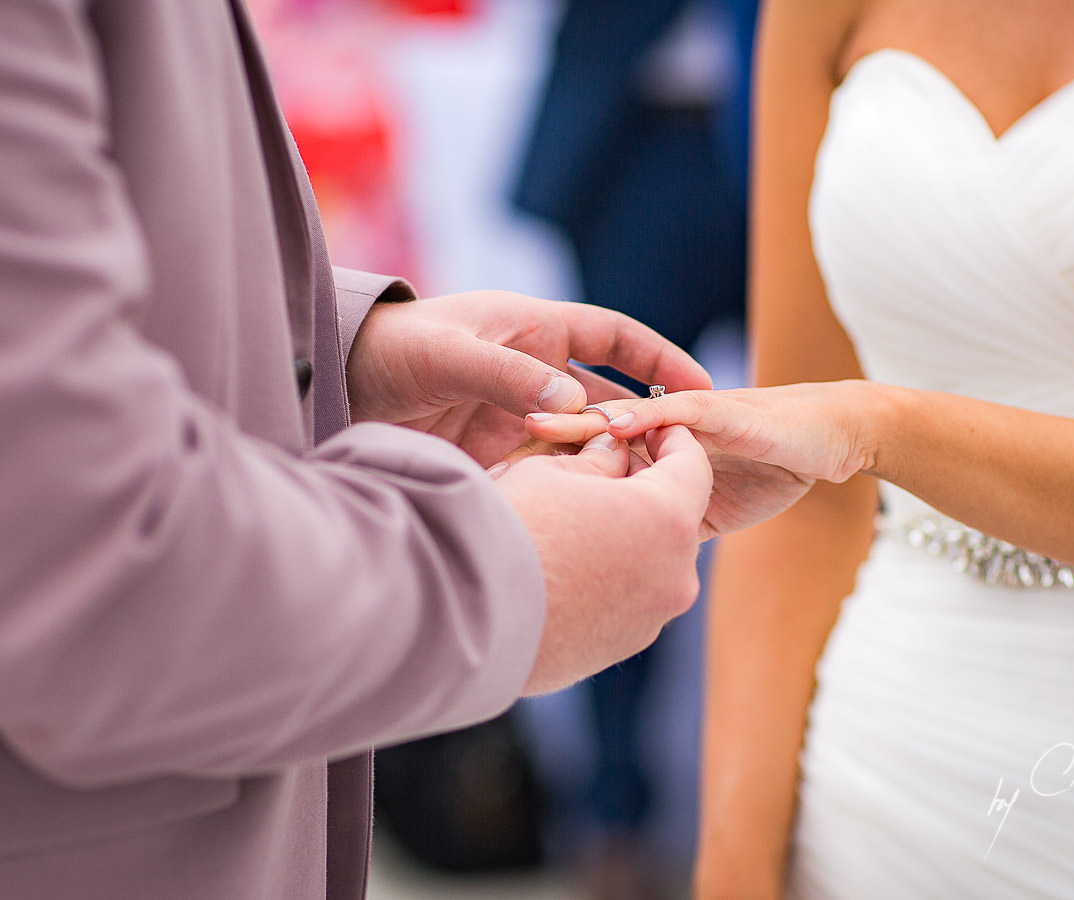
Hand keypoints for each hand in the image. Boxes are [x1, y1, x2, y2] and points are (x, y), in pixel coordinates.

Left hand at [345, 291, 711, 466]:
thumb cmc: (390, 349)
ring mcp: (519, 417)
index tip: (701, 388)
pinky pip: (549, 474)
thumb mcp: (449, 354)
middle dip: (644, 426)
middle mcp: (536, 374)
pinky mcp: (499, 456)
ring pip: (582, 444)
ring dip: (608, 466)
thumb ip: (507, 376)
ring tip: (644, 498)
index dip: (661, 360)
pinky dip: (570, 491)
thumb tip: (573, 404)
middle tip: (681, 462)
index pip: (617, 338)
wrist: (332, 387)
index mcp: (535, 330)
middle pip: (608, 399)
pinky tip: (590, 517)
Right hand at [494, 426, 713, 693]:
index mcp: (668, 519)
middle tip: (601, 467)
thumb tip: (613, 452)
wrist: (457, 612)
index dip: (670, 436)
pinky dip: (604, 580)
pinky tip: (558, 567)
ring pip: (650, 562)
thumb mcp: (551, 470)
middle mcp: (674, 575)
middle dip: (643, 489)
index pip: (691, 464)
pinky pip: (624, 602)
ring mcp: (649, 620)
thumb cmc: (506, 526)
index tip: (644, 426)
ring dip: (623, 537)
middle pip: (673, 517)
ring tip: (571, 520)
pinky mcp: (618, 650)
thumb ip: (596, 458)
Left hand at [519, 382, 874, 536]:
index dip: (551, 462)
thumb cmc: (777, 465)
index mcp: (652, 440)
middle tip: (496, 457)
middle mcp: (663, 420)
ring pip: (626, 414)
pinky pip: (678, 414)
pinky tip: (614, 426)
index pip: (592, 448)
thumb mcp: (702, 509)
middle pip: (594, 429)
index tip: (507, 485)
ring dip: (582, 421)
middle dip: (548, 440)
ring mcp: (689, 412)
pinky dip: (646, 419)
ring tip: (534, 428)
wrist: (839, 436)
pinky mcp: (725, 410)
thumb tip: (618, 569)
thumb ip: (658, 524)